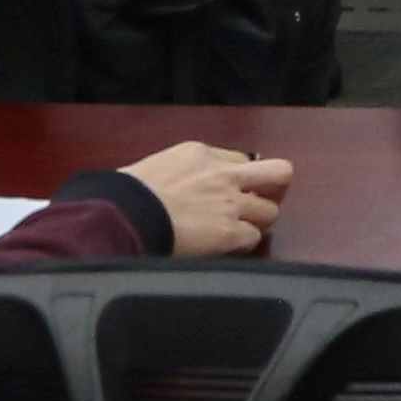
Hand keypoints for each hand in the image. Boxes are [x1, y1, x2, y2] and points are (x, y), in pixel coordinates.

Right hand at [121, 142, 294, 257]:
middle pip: (279, 173)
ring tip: (242, 229)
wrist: (122, 217)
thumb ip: (176, 171)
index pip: (239, 160)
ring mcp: (230, 204)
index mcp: (201, 154)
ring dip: (258, 221)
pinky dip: (243, 244)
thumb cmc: (123, 194)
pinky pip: (252, 238)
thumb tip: (174, 183)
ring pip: (271, 211)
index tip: (232, 188)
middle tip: (261, 202)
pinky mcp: (229, 233)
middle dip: (274, 189)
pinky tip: (229, 247)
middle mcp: (224, 175)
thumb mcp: (153, 167)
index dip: (238, 176)